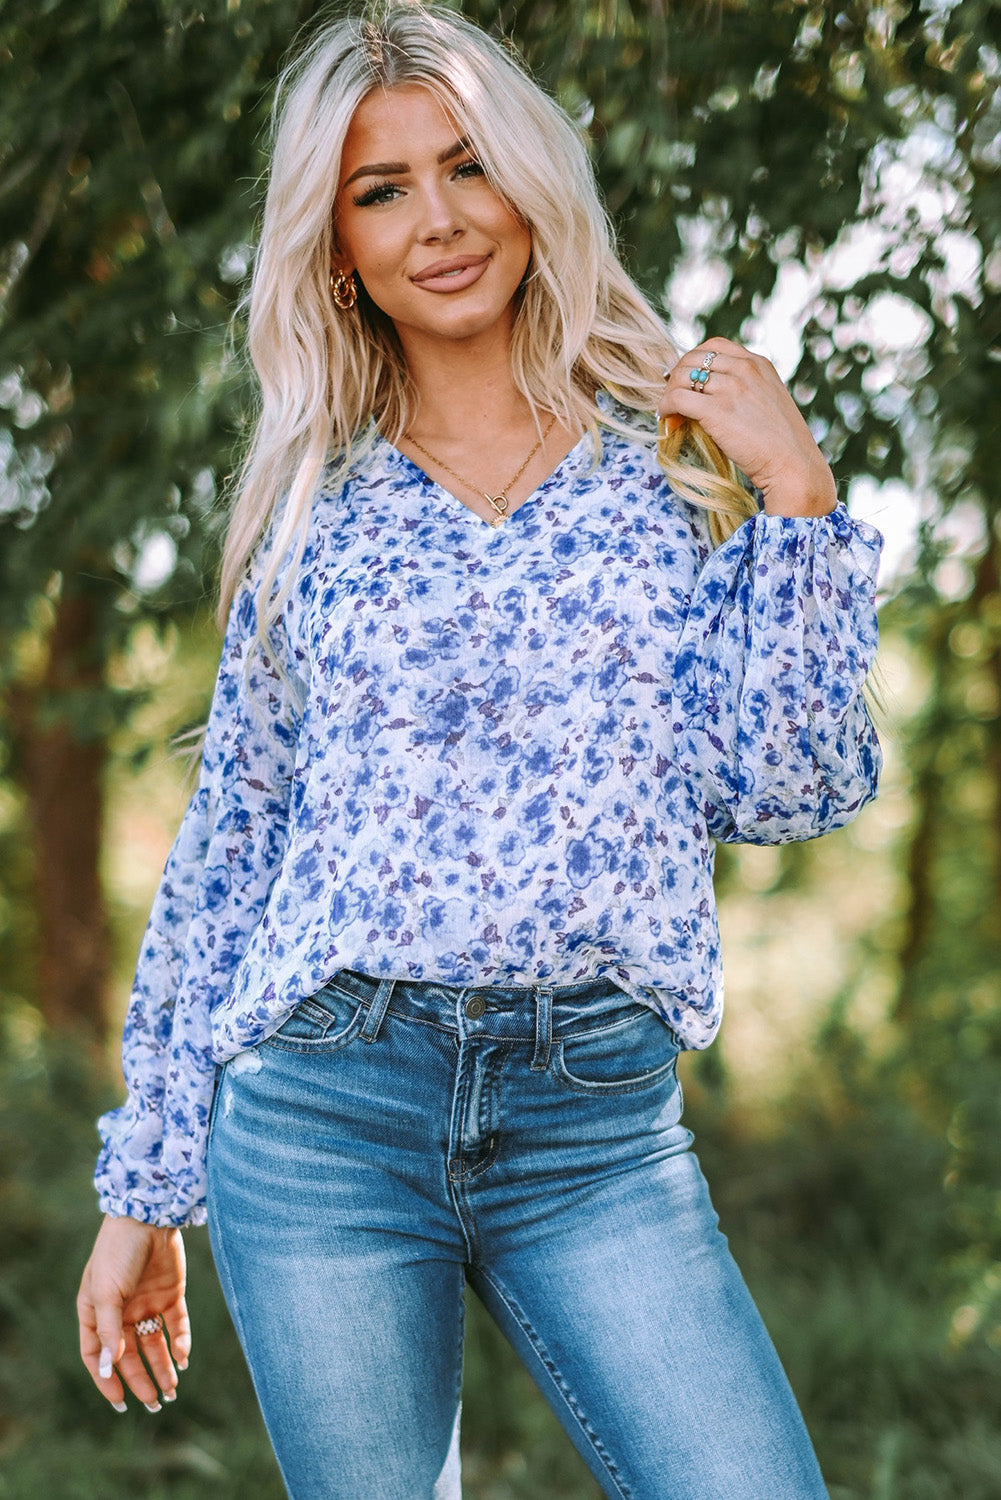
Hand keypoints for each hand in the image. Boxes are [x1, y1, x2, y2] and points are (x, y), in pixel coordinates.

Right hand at [77, 1214, 190, 1412]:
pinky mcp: (170, 1294)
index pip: (98, 1356)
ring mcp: (146, 1303)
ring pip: (154, 1344)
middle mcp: (121, 1312)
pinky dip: (180, 1342)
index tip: (120, 1402)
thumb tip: (109, 1368)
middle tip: (154, 1404)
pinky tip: (183, 1358)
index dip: (107, 1380)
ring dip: (162, 1367)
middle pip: (130, 1355)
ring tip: (171, 1391)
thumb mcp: (106, 1292)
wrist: (149, 1216)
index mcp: (96, 1312)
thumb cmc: (118, 1252)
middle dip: (141, 1380)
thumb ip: (109, 1330)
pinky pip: (175, 1325)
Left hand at [658, 336, 837, 516]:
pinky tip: (667, 418)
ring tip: (669, 410)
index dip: (695, 361)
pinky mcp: (717, 409)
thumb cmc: (782, 444)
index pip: (715, 346)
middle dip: (677, 375)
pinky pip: (677, 398)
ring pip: (682, 376)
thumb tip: (714, 395)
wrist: (793, 465)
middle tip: (671, 395)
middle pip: (693, 358)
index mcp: (759, 364)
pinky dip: (665, 407)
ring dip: (669, 393)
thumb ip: (747, 389)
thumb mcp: (769, 401)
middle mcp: (745, 369)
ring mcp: (731, 387)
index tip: (688, 379)